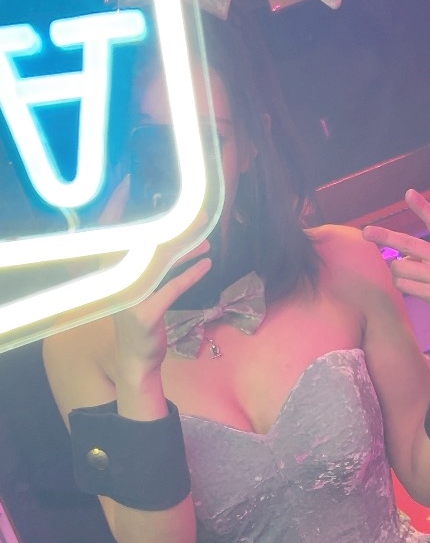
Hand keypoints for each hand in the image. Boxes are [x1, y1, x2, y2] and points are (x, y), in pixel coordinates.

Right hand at [99, 177, 210, 376]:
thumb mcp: (138, 287)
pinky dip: (191, 275)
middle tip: (196, 214)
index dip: (117, 206)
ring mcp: (129, 298)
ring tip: (206, 241)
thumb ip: (149, 262)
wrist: (136, 360)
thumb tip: (178, 235)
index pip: (111, 232)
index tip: (127, 183)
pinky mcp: (145, 314)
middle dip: (172, 226)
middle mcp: (115, 281)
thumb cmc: (138, 318)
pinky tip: (206, 264)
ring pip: (160, 264)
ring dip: (186, 249)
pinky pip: (173, 288)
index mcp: (109, 271)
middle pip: (144, 244)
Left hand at [362, 189, 429, 338]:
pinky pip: (403, 285)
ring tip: (411, 276)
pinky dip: (402, 284)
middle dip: (383, 236)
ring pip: (399, 267)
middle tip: (366, 232)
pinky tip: (414, 287)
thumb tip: (399, 257)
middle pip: (406, 243)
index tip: (409, 194)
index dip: (422, 207)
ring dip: (398, 272)